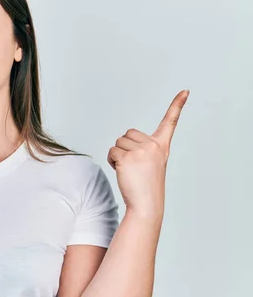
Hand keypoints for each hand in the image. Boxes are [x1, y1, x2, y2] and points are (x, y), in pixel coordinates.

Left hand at [107, 90, 188, 216]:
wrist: (146, 204)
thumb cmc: (146, 186)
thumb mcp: (151, 163)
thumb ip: (143, 148)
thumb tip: (123, 143)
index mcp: (162, 146)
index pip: (170, 122)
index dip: (177, 105)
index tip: (185, 92)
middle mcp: (153, 146)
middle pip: (128, 134)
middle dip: (125, 147)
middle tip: (134, 165)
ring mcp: (141, 151)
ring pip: (118, 143)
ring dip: (118, 155)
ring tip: (129, 170)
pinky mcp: (127, 158)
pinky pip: (111, 151)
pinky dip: (112, 161)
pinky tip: (122, 172)